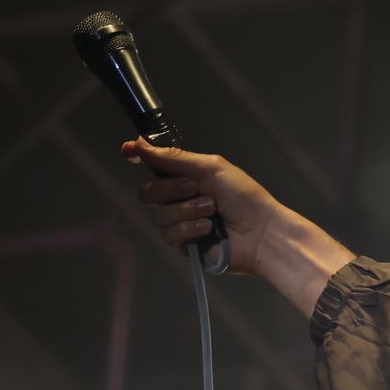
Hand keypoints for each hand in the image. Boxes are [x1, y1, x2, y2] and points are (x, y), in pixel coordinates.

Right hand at [123, 139, 353, 313]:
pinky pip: (170, 236)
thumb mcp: (211, 168)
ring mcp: (182, 223)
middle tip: (197, 189)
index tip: (128, 151)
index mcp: (187, 176)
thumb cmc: (244, 197)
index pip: (153, 166)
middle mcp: (180, 199)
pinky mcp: (185, 245)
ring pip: (159, 217)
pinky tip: (209, 230)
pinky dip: (190, 230)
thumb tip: (139, 144)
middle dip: (171, 190)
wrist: (261, 232)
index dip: (138, 157)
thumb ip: (174, 158)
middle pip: (148, 193)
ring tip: (212, 212)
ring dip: (187, 211)